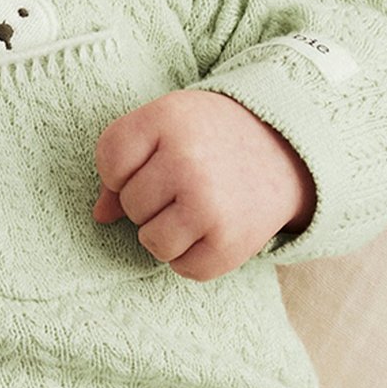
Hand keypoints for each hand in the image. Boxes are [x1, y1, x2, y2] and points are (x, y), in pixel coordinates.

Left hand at [93, 90, 314, 281]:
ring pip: (151, 242)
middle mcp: (187, 160)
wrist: (287, 150)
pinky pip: (184, 268)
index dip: (119, 170)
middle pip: (130, 204)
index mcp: (165, 119)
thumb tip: (99, 216)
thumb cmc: (209, 137)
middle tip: (183, 183)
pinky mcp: (230, 244)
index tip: (147, 164)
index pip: (109, 160)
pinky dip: (192, 256)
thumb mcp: (165, 127)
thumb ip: (124, 162)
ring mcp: (209, 204)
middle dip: (148, 200)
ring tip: (193, 208)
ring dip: (165, 233)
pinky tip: (211, 229)